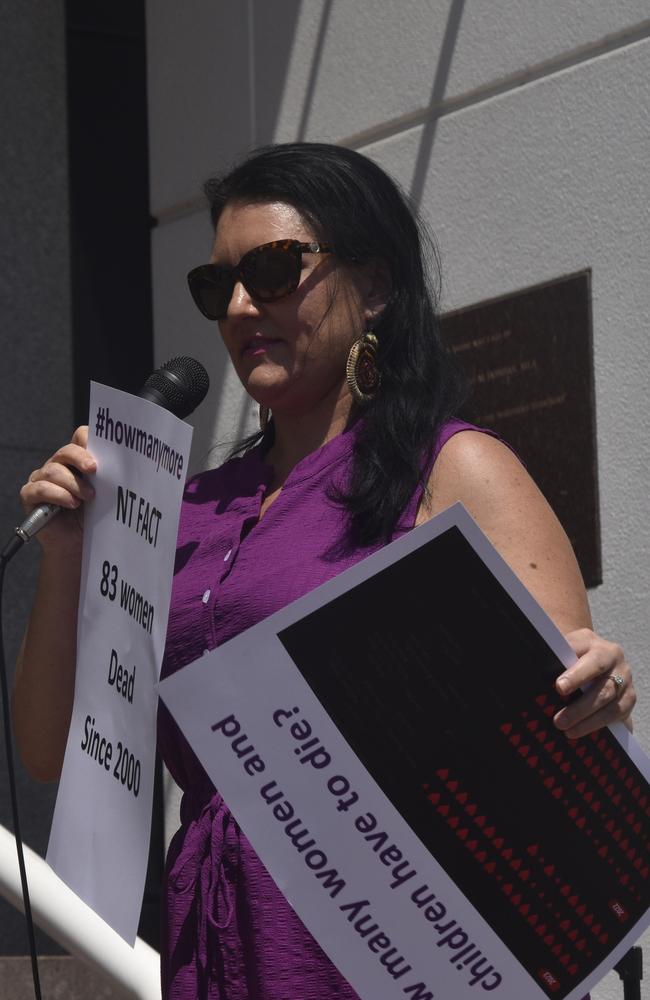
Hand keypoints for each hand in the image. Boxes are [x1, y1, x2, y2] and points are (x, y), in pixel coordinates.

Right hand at [19, 426, 95, 551]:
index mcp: (77, 461)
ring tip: (87, 498)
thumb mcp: (103, 495)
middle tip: (94, 469)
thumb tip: (118, 464)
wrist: (77, 545)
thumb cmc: (91, 519)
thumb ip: (106, 478)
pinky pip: (40, 488)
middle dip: (81, 458)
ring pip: (54, 470)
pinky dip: (58, 495)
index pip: (79, 437)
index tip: (103, 450)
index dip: (88, 439)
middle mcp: (58, 466)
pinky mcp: (30, 496)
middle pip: (66, 451)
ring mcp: (41, 479)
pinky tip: (71, 503)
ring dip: (73, 484)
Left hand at [553, 628, 635, 737]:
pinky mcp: (629, 697)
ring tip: (564, 728)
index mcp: (591, 641)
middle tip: (559, 719)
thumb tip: (523, 669)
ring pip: (607, 700)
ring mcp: (624, 677)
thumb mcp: (561, 653)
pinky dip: (595, 724)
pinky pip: (615, 714)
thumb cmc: (568, 661)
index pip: (583, 655)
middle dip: (579, 704)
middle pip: (599, 682)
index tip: (559, 688)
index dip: (574, 674)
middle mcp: (612, 656)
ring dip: (585, 718)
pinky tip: (578, 731)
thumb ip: (549, 659)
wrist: (596, 666)